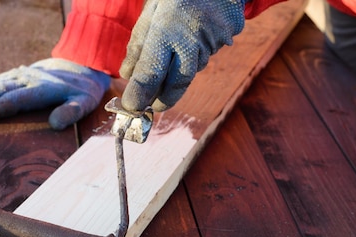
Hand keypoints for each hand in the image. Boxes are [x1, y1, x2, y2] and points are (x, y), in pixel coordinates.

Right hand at [0, 58, 110, 129]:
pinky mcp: (16, 74)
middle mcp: (27, 80)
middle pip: (0, 92)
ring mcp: (20, 75)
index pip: (16, 101)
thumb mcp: (85, 102)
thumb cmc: (84, 90)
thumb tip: (55, 124)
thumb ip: (71, 112)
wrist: (81, 64)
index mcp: (42, 89)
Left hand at [120, 0, 245, 111]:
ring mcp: (213, 40)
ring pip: (191, 69)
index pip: (150, 74)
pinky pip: (205, 55)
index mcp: (166, 29)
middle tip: (152, 106)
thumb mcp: (151, 9)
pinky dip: (194, 54)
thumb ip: (138, 43)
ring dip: (178, 71)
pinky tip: (191, 36)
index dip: (138, 95)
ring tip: (172, 50)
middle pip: (176, 84)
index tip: (130, 107)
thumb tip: (128, 75)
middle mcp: (191, 40)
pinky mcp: (228, 37)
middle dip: (162, 100)